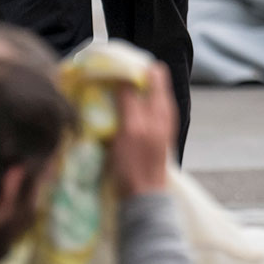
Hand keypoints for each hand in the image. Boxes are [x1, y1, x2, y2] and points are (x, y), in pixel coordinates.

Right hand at [110, 64, 175, 196]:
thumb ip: (130, 99)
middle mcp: (162, 111)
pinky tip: (108, 114)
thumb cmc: (136, 164)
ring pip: (139, 96)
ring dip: (121, 94)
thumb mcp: (131, 128)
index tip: (112, 67)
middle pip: (145, 82)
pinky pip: (135, 111)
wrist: (142, 198)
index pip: (153, 70)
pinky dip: (122, 108)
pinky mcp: (146, 135)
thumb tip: (123, 74)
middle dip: (125, 78)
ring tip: (102, 96)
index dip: (134, 66)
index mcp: (162, 106)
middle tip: (103, 80)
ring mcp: (155, 124)